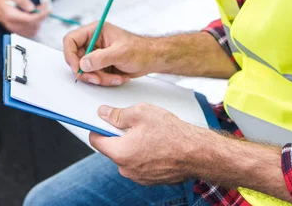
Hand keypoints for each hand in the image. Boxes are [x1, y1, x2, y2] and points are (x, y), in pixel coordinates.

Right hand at [0, 0, 48, 36]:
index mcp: (10, 15)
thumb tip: (31, 8)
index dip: (41, 15)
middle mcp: (11, 24)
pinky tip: (34, 16)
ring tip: (39, 10)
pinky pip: (28, 32)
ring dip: (39, 21)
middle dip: (41, 16)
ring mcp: (12, 28)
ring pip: (31, 31)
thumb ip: (22, 0)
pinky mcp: (14, 30)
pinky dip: (35, 25)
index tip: (47, 9)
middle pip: (32, 26)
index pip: (29, 19)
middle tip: (44, 6)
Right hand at [63, 21, 155, 85]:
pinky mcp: (101, 65)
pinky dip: (105, 80)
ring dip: (99, 78)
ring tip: (115, 77)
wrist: (151, 59)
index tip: (78, 68)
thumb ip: (101, 58)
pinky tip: (117, 77)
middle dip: (88, 72)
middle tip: (98, 78)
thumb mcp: (120, 53)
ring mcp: (97, 54)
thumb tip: (83, 63)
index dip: (70, 55)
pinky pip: (94, 76)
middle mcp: (93, 41)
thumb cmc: (140, 49)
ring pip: (86, 70)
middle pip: (76, 59)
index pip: (71, 40)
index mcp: (95, 31)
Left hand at [90, 103, 204, 184]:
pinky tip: (156, 143)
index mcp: (120, 153)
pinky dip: (143, 153)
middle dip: (119, 134)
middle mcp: (126, 169)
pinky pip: (139, 163)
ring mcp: (139, 177)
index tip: (101, 120)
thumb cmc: (171, 133)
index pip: (96, 140)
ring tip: (149, 133)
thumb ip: (118, 114)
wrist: (196, 152)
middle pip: (112, 148)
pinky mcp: (150, 179)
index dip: (97, 126)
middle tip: (133, 123)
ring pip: (127, 155)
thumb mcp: (141, 112)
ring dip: (132, 144)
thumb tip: (104, 113)